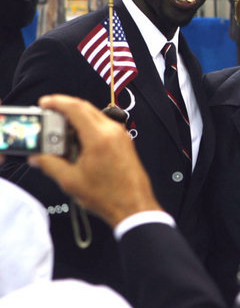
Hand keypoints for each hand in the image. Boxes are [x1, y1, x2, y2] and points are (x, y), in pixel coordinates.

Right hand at [28, 95, 161, 226]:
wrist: (134, 206)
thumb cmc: (109, 196)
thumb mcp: (71, 181)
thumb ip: (50, 164)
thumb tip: (37, 157)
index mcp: (99, 137)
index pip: (76, 108)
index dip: (57, 102)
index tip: (45, 103)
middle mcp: (113, 131)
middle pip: (85, 108)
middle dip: (65, 108)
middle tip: (49, 115)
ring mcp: (121, 136)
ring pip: (95, 116)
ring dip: (77, 118)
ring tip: (60, 132)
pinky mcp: (124, 142)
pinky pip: (103, 126)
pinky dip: (88, 127)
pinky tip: (77, 141)